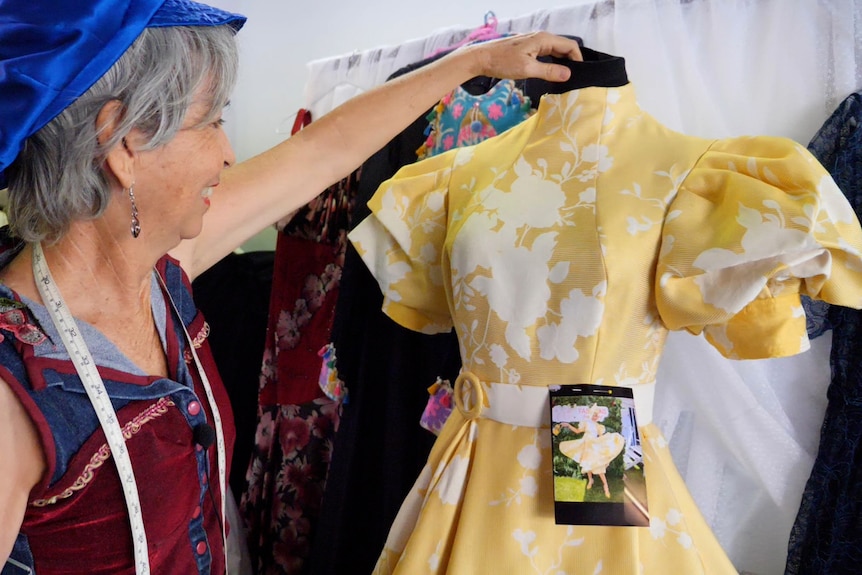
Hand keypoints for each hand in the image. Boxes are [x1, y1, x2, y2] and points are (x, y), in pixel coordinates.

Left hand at [460, 31, 582, 82]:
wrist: (481, 58)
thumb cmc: (502, 62)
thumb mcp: (527, 69)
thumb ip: (548, 71)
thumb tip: (568, 74)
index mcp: (543, 39)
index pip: (570, 46)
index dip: (578, 59)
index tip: (580, 75)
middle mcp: (541, 38)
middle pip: (563, 48)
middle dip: (571, 62)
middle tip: (574, 79)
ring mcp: (534, 42)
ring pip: (554, 51)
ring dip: (561, 63)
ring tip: (564, 79)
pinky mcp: (528, 48)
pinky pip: (546, 54)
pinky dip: (552, 63)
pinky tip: (551, 74)